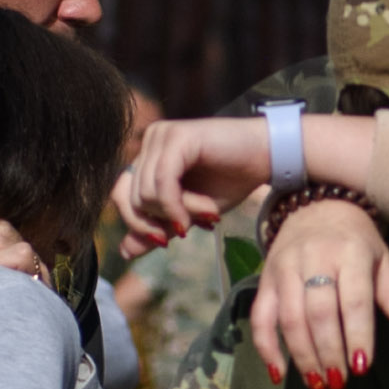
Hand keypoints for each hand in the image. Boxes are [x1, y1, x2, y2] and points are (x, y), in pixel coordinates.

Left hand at [113, 117, 265, 257]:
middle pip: (130, 198)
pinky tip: (203, 213)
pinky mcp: (178, 137)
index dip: (138, 225)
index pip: (120, 196)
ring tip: (207, 212)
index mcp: (148, 157)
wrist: (268, 157)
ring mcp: (161, 136)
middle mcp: (150, 142)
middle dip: (162, 222)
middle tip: (194, 226)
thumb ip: (158, 229)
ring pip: (146, 194)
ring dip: (179, 213)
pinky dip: (178, 206)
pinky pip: (163, 183)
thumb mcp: (189, 214)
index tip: (165, 240)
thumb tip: (124, 252)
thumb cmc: (232, 181)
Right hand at [254, 198, 388, 388]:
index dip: (358, 336)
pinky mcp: (266, 279)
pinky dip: (266, 348)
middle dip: (329, 352)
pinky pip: (260, 317)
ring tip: (317, 384)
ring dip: (303, 356)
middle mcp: (314, 258)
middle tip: (339, 382)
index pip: (354, 301)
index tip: (362, 367)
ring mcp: (285, 268)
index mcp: (350, 252)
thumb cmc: (356, 242)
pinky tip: (278, 374)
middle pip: (319, 313)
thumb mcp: (382, 260)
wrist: (317, 207)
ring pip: (290, 318)